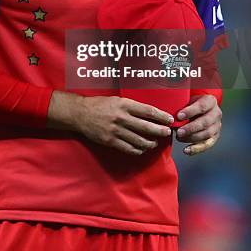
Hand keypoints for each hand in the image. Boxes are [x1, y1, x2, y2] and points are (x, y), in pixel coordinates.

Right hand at [47, 92, 172, 155]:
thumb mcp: (117, 99)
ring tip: (155, 142)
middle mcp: (122, 118)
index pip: (148, 111)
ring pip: (140, 140)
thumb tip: (149, 114)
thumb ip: (132, 107)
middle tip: (167, 133)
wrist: (81, 114)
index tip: (170, 119)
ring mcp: (116, 131)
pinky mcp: (111, 141)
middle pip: (147, 127)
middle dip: (160, 131)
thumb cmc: (100, 104)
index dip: (161, 116)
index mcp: (125, 104)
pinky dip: (139, 150)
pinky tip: (143, 148)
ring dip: (151, 142)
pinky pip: (129, 149)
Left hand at [175, 94, 221, 155]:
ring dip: (192, 138)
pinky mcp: (215, 136)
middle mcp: (216, 113)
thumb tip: (170, 115)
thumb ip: (182, 105)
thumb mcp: (188, 100)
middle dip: (191, 128)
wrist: (199, 109)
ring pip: (206, 134)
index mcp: (210, 101)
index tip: (178, 116)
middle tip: (178, 132)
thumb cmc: (190, 103)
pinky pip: (207, 144)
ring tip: (179, 138)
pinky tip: (186, 150)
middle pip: (205, 122)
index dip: (190, 112)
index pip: (202, 106)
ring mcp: (217, 126)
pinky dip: (196, 148)